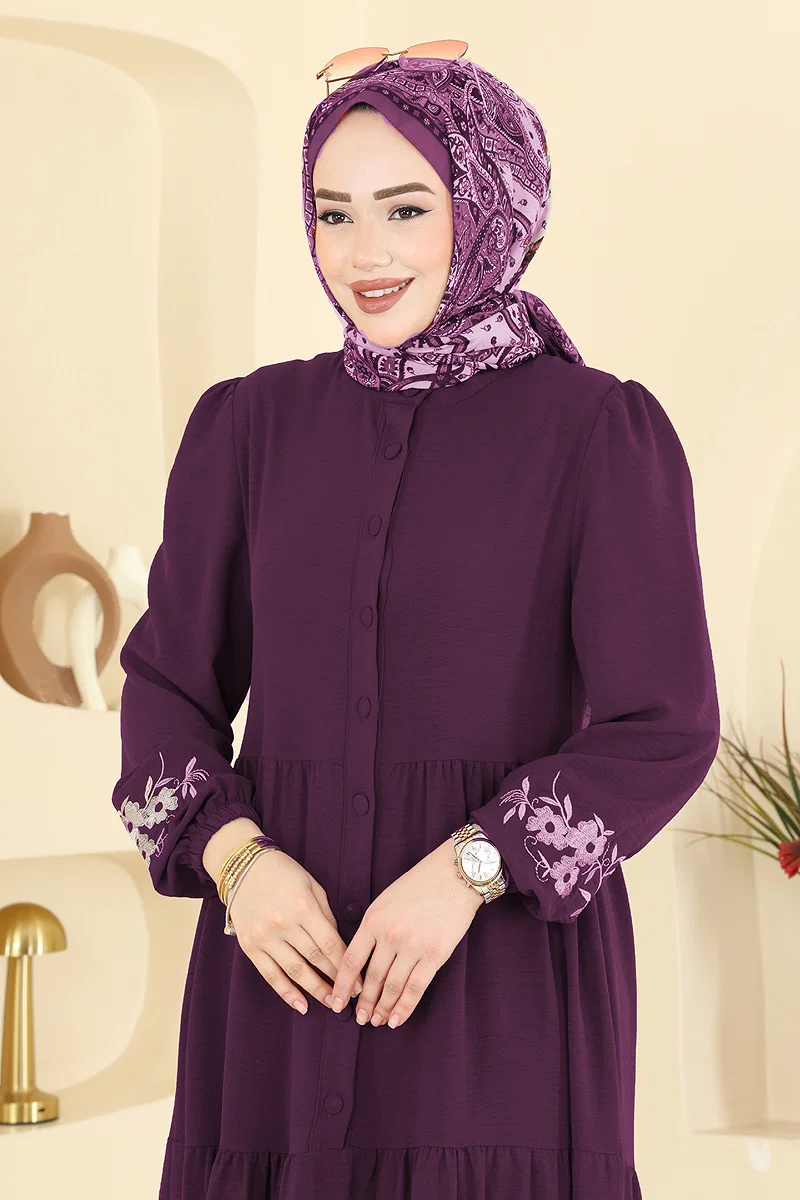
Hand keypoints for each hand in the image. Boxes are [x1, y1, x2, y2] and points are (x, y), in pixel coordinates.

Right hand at [228, 850, 363, 1013]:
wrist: (242, 867)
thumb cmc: (283, 872)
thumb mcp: (311, 885)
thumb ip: (325, 914)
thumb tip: (338, 944)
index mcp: (302, 906)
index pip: (330, 943)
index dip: (346, 965)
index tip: (359, 980)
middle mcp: (283, 923)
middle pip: (315, 959)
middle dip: (335, 980)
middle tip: (349, 996)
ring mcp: (264, 936)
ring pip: (295, 971)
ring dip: (315, 990)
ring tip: (331, 1002)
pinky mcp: (249, 946)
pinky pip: (270, 975)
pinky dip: (286, 992)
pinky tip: (301, 1004)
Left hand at [330, 838, 483, 1027]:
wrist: (454, 875)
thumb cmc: (419, 885)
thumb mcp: (385, 900)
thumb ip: (372, 927)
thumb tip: (361, 960)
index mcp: (373, 919)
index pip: (351, 960)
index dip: (342, 986)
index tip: (336, 1002)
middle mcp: (390, 935)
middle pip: (371, 978)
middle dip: (364, 1003)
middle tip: (361, 1018)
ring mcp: (413, 946)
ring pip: (392, 987)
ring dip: (383, 1008)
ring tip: (377, 1021)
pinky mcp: (434, 955)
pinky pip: (416, 988)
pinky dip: (405, 1007)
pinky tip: (397, 1019)